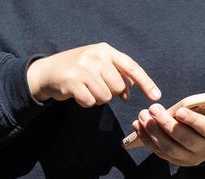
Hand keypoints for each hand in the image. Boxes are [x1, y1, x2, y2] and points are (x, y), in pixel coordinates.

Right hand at [27, 42, 160, 106]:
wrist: (48, 71)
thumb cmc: (78, 70)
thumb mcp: (98, 67)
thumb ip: (116, 76)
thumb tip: (129, 93)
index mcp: (105, 50)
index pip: (131, 67)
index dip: (145, 82)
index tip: (156, 95)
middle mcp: (96, 56)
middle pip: (118, 87)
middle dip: (110, 93)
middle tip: (96, 87)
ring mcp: (83, 67)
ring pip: (105, 97)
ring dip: (98, 99)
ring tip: (86, 90)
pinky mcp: (72, 81)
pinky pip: (91, 102)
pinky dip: (86, 103)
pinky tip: (78, 94)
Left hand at [133, 80, 204, 165]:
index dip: (193, 120)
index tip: (179, 110)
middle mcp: (202, 150)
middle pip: (183, 139)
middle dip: (166, 124)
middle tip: (153, 109)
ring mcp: (187, 158)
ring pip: (168, 148)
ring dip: (153, 132)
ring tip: (143, 115)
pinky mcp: (173, 160)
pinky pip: (158, 151)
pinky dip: (146, 139)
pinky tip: (138, 125)